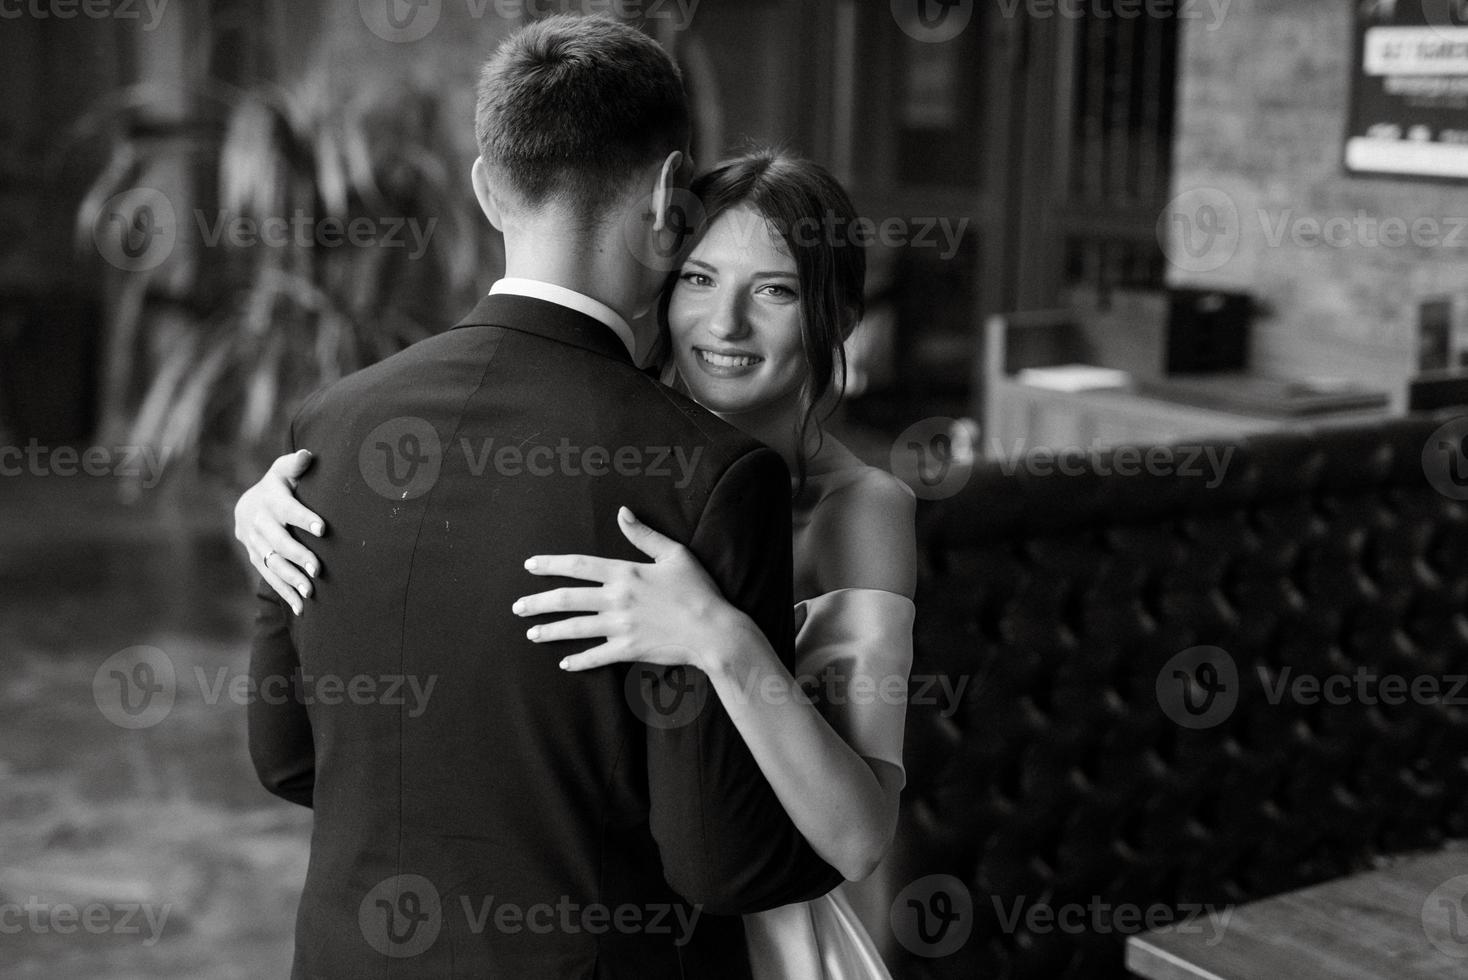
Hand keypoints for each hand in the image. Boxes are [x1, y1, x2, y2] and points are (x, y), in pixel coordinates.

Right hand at [233, 449, 324, 613]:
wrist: (248, 505)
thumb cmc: (279, 485)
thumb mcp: (283, 471)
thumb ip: (295, 465)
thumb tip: (307, 455)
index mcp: (270, 500)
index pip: (287, 509)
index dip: (303, 518)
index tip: (322, 528)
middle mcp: (259, 523)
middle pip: (278, 542)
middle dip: (298, 556)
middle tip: (318, 569)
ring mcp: (255, 544)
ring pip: (273, 564)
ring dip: (292, 579)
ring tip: (311, 592)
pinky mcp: (256, 559)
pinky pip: (270, 578)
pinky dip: (285, 593)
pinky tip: (301, 608)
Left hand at [514, 507, 742, 671]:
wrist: (713, 630)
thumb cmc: (698, 590)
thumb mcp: (674, 554)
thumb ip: (644, 534)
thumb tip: (622, 512)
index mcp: (625, 573)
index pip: (578, 566)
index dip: (551, 564)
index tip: (529, 565)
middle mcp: (617, 599)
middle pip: (567, 599)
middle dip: (538, 602)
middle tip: (518, 606)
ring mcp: (620, 626)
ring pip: (575, 628)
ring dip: (550, 631)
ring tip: (531, 633)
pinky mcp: (628, 649)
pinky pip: (596, 656)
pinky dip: (578, 661)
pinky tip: (564, 663)